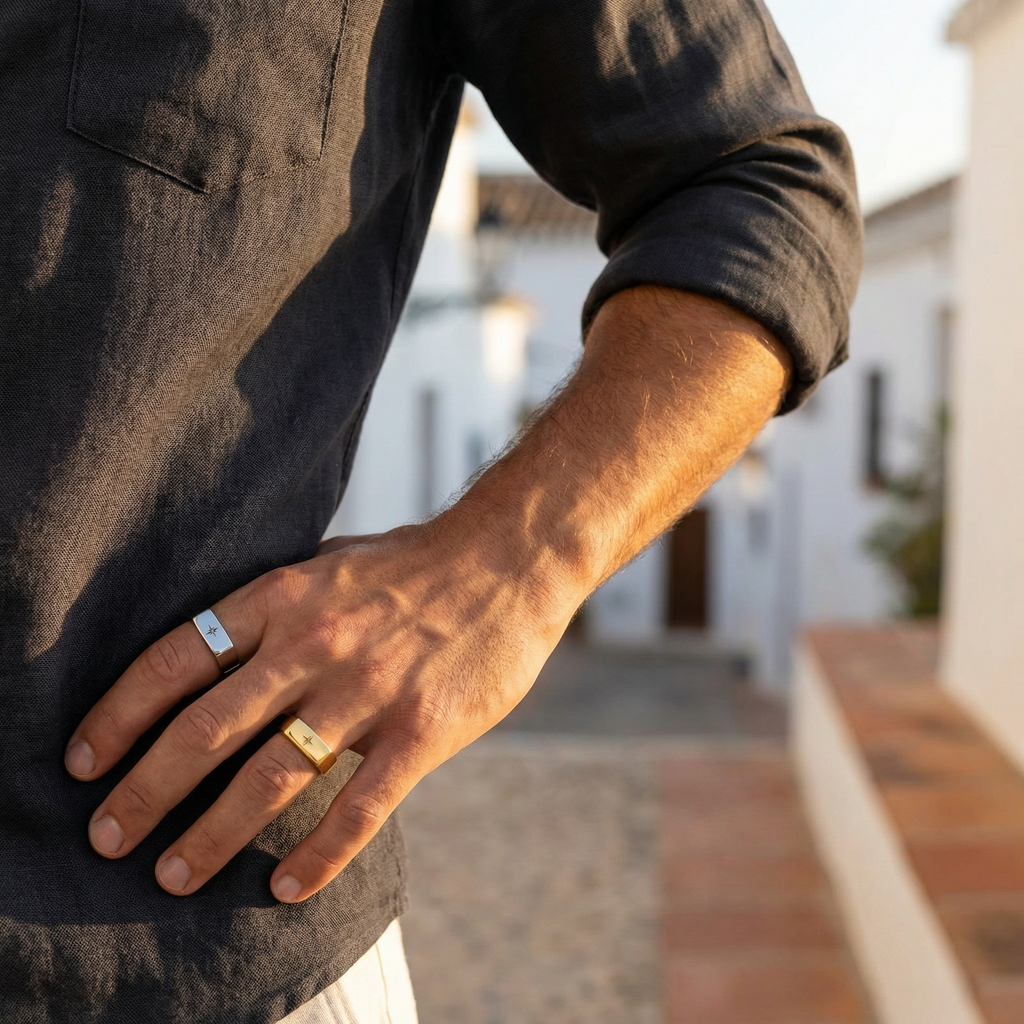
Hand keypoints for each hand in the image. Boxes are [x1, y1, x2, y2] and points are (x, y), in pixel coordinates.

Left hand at [64, 286, 789, 903]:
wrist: (508, 558)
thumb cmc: (412, 564)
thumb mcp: (328, 561)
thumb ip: (273, 606)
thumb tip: (212, 649)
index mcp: (284, 597)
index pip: (177, 659)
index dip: (119, 714)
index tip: (84, 760)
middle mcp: (315, 644)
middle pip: (206, 730)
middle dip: (144, 791)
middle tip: (107, 836)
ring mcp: (369, 690)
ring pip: (271, 778)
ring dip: (211, 835)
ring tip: (172, 875)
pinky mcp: (421, 730)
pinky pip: (358, 809)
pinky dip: (316, 855)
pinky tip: (282, 887)